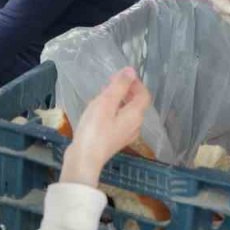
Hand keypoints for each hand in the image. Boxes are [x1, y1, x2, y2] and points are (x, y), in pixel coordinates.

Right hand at [61, 67, 150, 187]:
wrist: (85, 159)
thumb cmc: (95, 129)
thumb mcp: (106, 102)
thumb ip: (120, 86)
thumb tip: (131, 71)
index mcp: (135, 115)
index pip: (144, 94)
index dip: (135, 82)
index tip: (120, 75)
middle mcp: (135, 125)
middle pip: (136, 103)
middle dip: (125, 90)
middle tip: (109, 82)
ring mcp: (125, 135)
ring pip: (127, 112)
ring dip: (118, 100)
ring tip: (102, 94)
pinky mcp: (115, 140)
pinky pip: (119, 120)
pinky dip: (113, 111)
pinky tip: (98, 111)